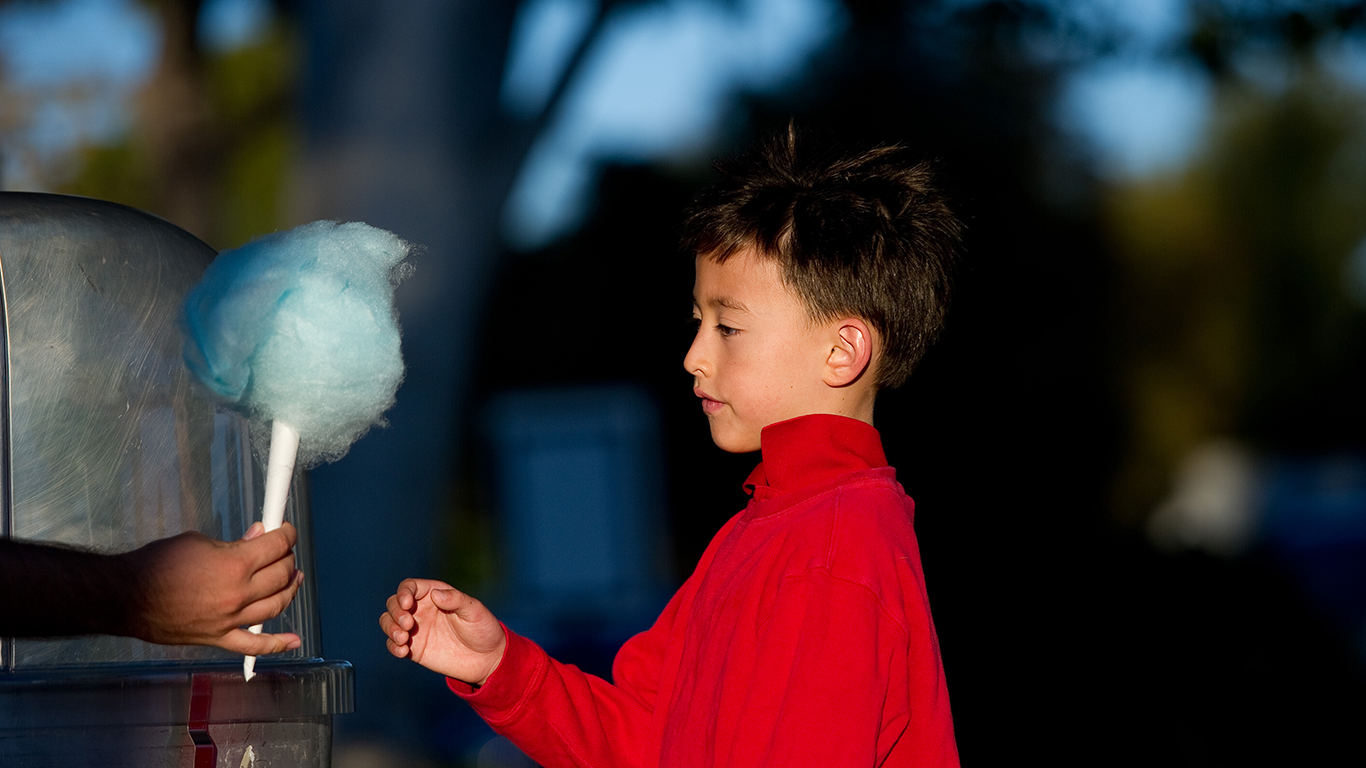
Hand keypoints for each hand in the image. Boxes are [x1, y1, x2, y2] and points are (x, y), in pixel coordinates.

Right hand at [119, 522, 303, 654]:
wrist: (126, 596)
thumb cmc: (156, 565)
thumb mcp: (198, 542)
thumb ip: (233, 543)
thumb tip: (256, 537)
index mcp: (235, 565)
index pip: (276, 546)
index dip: (287, 534)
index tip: (286, 531)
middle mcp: (238, 595)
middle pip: (281, 575)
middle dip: (287, 558)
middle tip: (283, 551)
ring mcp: (230, 620)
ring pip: (276, 606)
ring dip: (289, 589)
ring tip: (293, 578)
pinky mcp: (219, 638)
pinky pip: (253, 645)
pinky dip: (277, 644)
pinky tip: (294, 640)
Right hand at [380, 578, 505, 685]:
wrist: (486, 658)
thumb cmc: (483, 629)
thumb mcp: (474, 611)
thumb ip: (456, 600)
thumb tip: (435, 594)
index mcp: (434, 595)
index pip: (409, 586)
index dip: (403, 592)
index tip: (407, 603)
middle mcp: (421, 609)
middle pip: (394, 603)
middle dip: (395, 612)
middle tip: (408, 624)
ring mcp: (416, 629)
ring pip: (389, 622)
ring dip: (390, 628)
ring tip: (403, 638)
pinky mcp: (414, 648)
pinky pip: (394, 644)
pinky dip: (393, 647)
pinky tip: (403, 651)